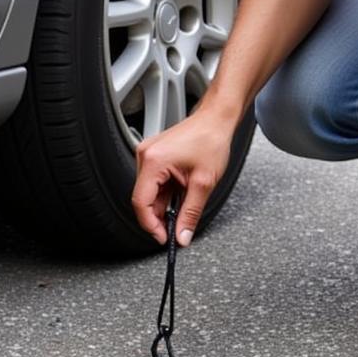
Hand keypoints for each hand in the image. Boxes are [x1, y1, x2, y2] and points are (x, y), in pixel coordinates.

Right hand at [132, 110, 234, 246]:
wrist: (216, 119)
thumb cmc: (211, 140)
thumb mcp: (203, 183)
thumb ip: (191, 213)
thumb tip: (182, 235)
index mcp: (153, 161)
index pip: (141, 202)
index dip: (150, 225)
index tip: (162, 237)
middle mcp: (145, 156)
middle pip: (143, 198)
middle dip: (158, 217)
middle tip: (173, 230)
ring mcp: (148, 155)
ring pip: (149, 192)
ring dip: (163, 206)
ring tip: (181, 210)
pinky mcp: (154, 156)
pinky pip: (154, 182)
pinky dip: (165, 194)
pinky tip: (178, 197)